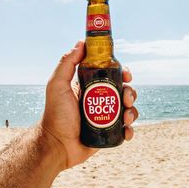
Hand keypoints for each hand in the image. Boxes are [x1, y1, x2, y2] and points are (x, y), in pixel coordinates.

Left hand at [41, 41, 137, 169]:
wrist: (57, 145)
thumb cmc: (55, 114)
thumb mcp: (58, 85)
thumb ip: (67, 63)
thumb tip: (81, 42)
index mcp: (90, 87)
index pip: (110, 75)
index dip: (122, 73)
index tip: (126, 75)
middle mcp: (99, 100)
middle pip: (123, 91)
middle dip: (130, 92)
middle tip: (126, 98)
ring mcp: (105, 116)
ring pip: (127, 109)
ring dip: (132, 110)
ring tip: (126, 116)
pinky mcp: (109, 132)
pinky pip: (125, 129)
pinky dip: (130, 129)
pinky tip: (126, 131)